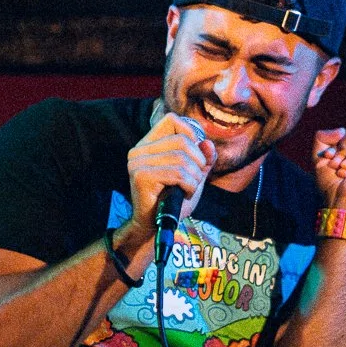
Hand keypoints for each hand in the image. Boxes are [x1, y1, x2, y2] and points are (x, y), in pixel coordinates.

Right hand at [125, 111, 215, 237]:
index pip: (171, 120)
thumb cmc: (172, 200)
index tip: (196, 154)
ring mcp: (137, 163)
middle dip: (198, 160)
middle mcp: (139, 150)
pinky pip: (177, 173)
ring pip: (181, 158)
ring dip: (195, 176)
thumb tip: (208, 144)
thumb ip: (202, 159)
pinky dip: (189, 185)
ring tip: (190, 188)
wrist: (154, 225)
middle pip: (181, 140)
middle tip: (196, 178)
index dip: (190, 132)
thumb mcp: (193, 175)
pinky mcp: (141, 177)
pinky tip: (185, 193)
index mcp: (148, 145)